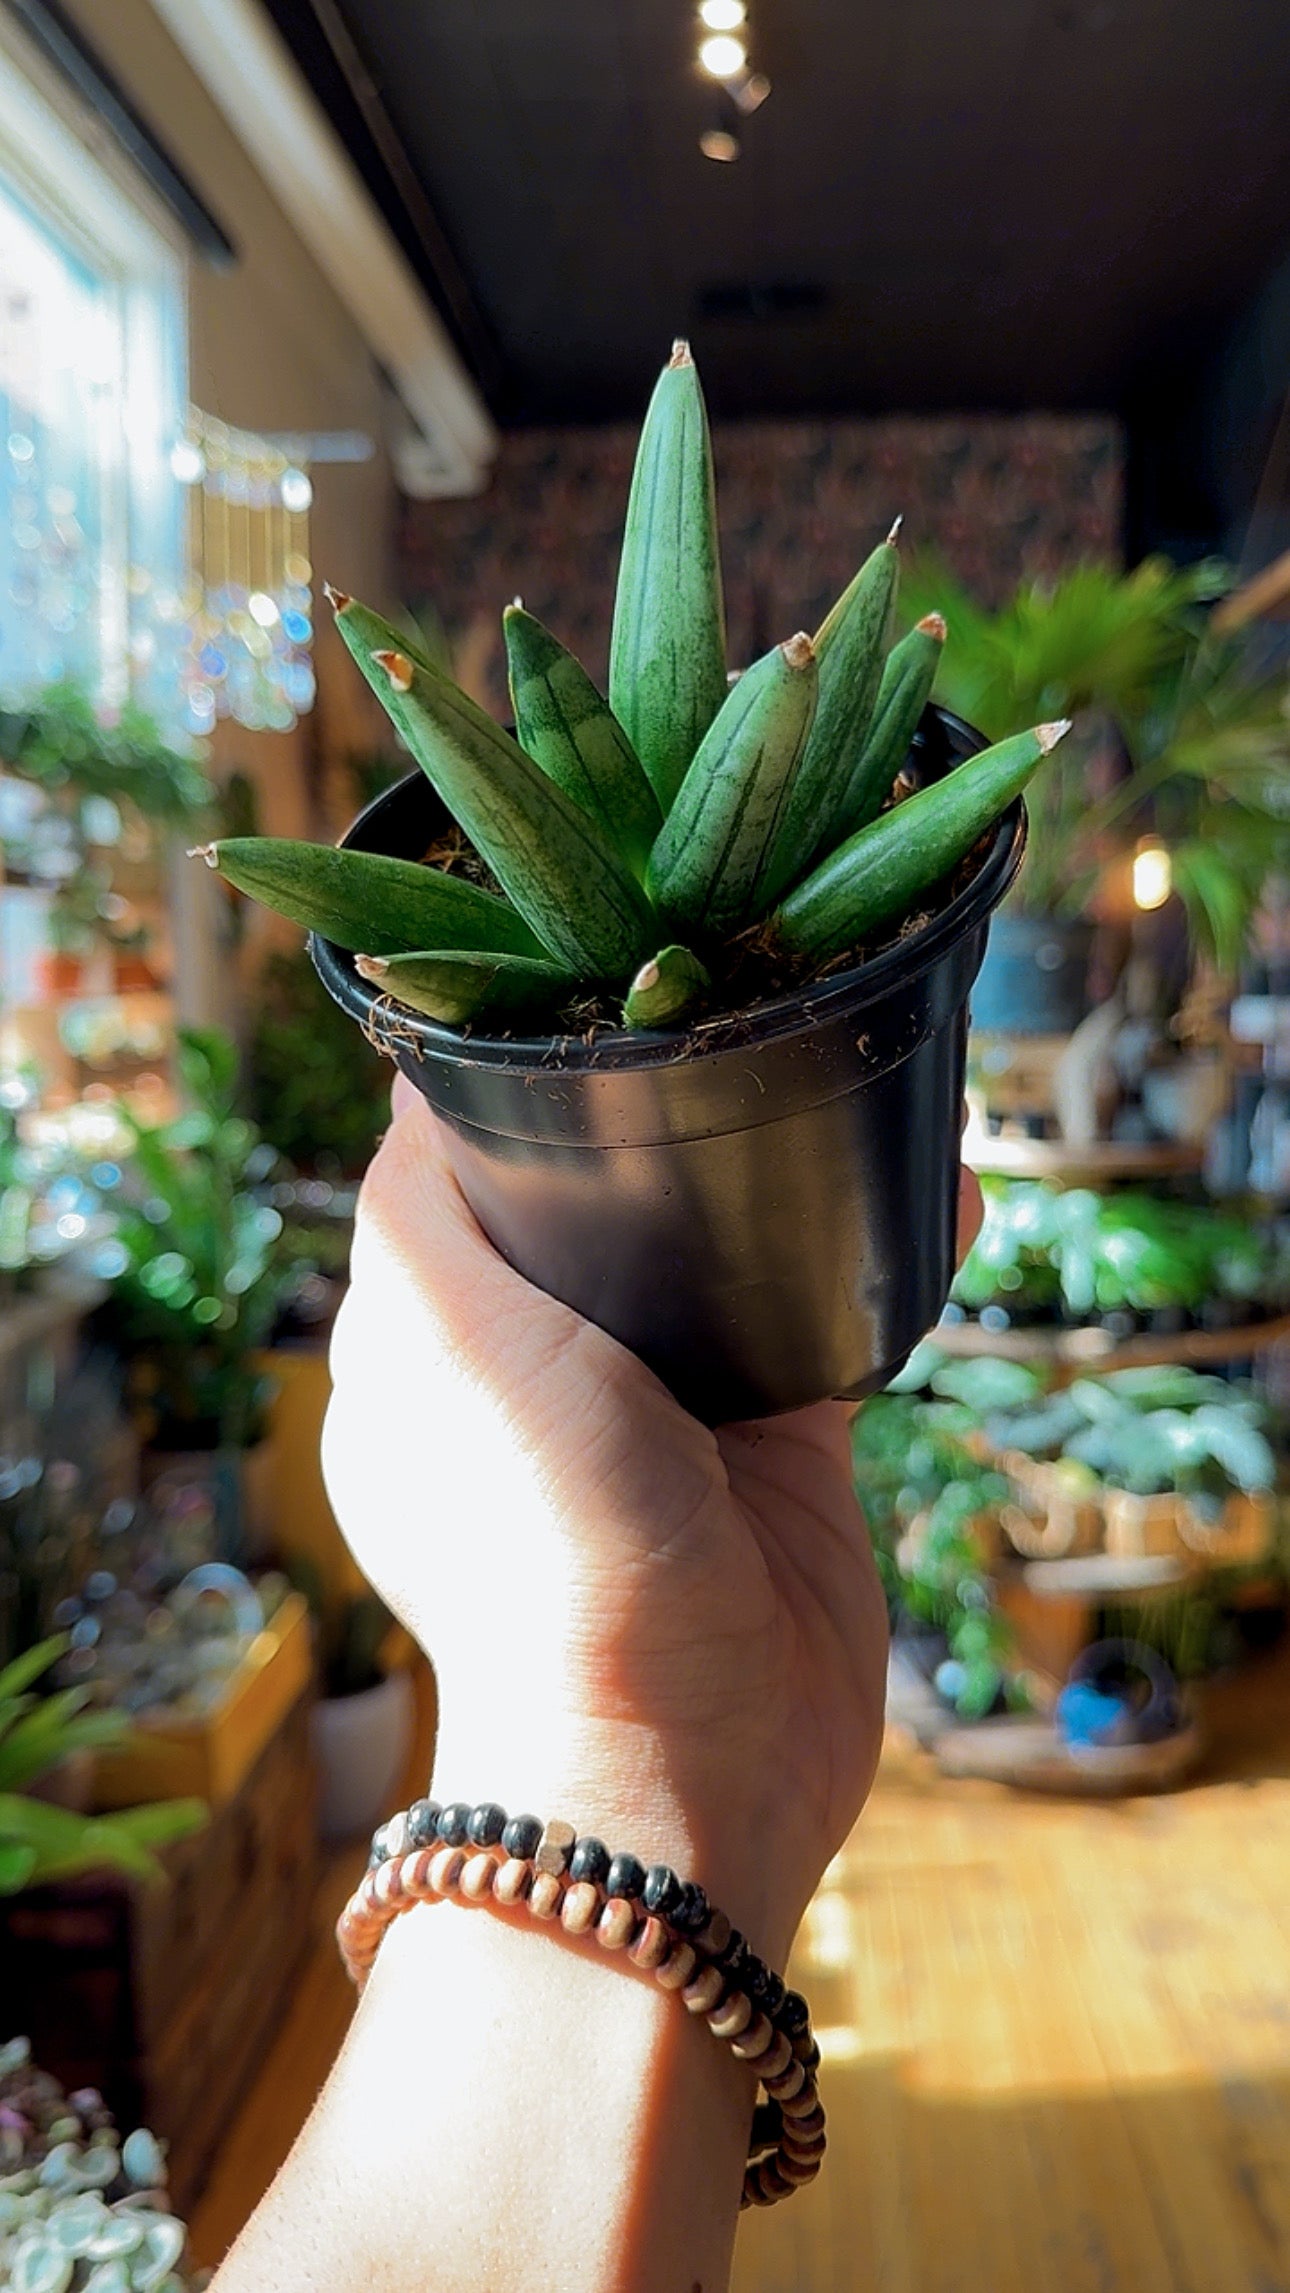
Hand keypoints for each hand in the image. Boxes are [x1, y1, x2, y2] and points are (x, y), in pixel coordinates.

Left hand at [324, 1078, 981, 1965]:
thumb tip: (423, 1083)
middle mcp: (543, 1376)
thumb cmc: (541, 1538)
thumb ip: (415, 1213)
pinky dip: (881, 1259)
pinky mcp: (781, 1451)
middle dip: (667, 1123)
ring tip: (846, 1086)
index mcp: (434, 1354)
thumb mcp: (442, 1343)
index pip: (460, 1189)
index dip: (516, 1099)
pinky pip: (831, 1323)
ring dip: (786, 1182)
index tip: (594, 1007)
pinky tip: (940, 1194)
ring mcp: (666, 1414)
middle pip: (600, 1210)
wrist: (685, 1751)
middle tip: (741, 1025)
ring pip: (725, 1257)